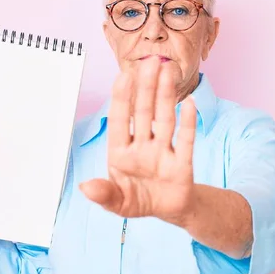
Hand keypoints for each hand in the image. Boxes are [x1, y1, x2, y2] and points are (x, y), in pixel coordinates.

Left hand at [80, 58, 196, 224]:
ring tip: (167, 71)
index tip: (124, 76)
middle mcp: (142, 146)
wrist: (167, 211)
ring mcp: (162, 152)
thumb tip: (85, 187)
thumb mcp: (118, 203)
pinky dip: (188, 122)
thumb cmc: (138, 200)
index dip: (121, 98)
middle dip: (146, 87)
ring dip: (165, 96)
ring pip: (164, 119)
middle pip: (144, 112)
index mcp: (121, 153)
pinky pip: (185, 140)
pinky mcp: (182, 163)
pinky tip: (189, 103)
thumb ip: (103, 195)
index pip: (120, 120)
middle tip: (150, 62)